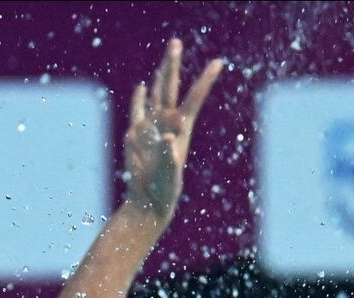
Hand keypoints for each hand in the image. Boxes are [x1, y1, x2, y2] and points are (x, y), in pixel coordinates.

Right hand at [123, 39, 222, 224]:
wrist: (148, 200)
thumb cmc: (165, 190)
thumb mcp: (170, 174)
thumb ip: (169, 156)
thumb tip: (168, 138)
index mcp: (181, 130)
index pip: (194, 98)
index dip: (205, 80)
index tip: (218, 63)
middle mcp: (167, 124)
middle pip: (170, 88)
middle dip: (173, 65)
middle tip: (176, 42)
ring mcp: (150, 127)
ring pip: (155, 94)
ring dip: (159, 76)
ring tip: (165, 60)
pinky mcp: (135, 134)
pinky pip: (137, 110)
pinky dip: (138, 98)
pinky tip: (141, 86)